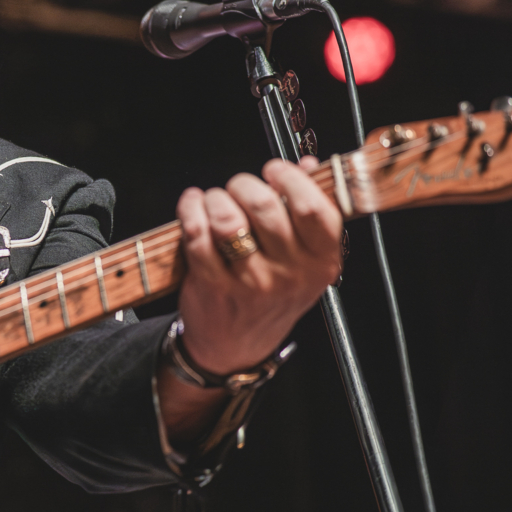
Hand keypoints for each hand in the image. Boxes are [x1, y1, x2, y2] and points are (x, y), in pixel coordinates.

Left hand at [175, 156, 343, 375]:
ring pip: (228, 219)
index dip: (290, 178)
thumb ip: (310, 210)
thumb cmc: (272, 293)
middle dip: (244, 184)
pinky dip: (191, 210)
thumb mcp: (305, 259)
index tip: (274, 170)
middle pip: (266, 206)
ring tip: (214, 200)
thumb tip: (310, 165)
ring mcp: (251, 282)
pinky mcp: (214, 286)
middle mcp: (290, 274)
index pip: (314, 208)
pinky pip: (198, 235)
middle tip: (238, 188)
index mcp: (320, 261)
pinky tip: (193, 206)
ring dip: (215, 198)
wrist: (238, 345)